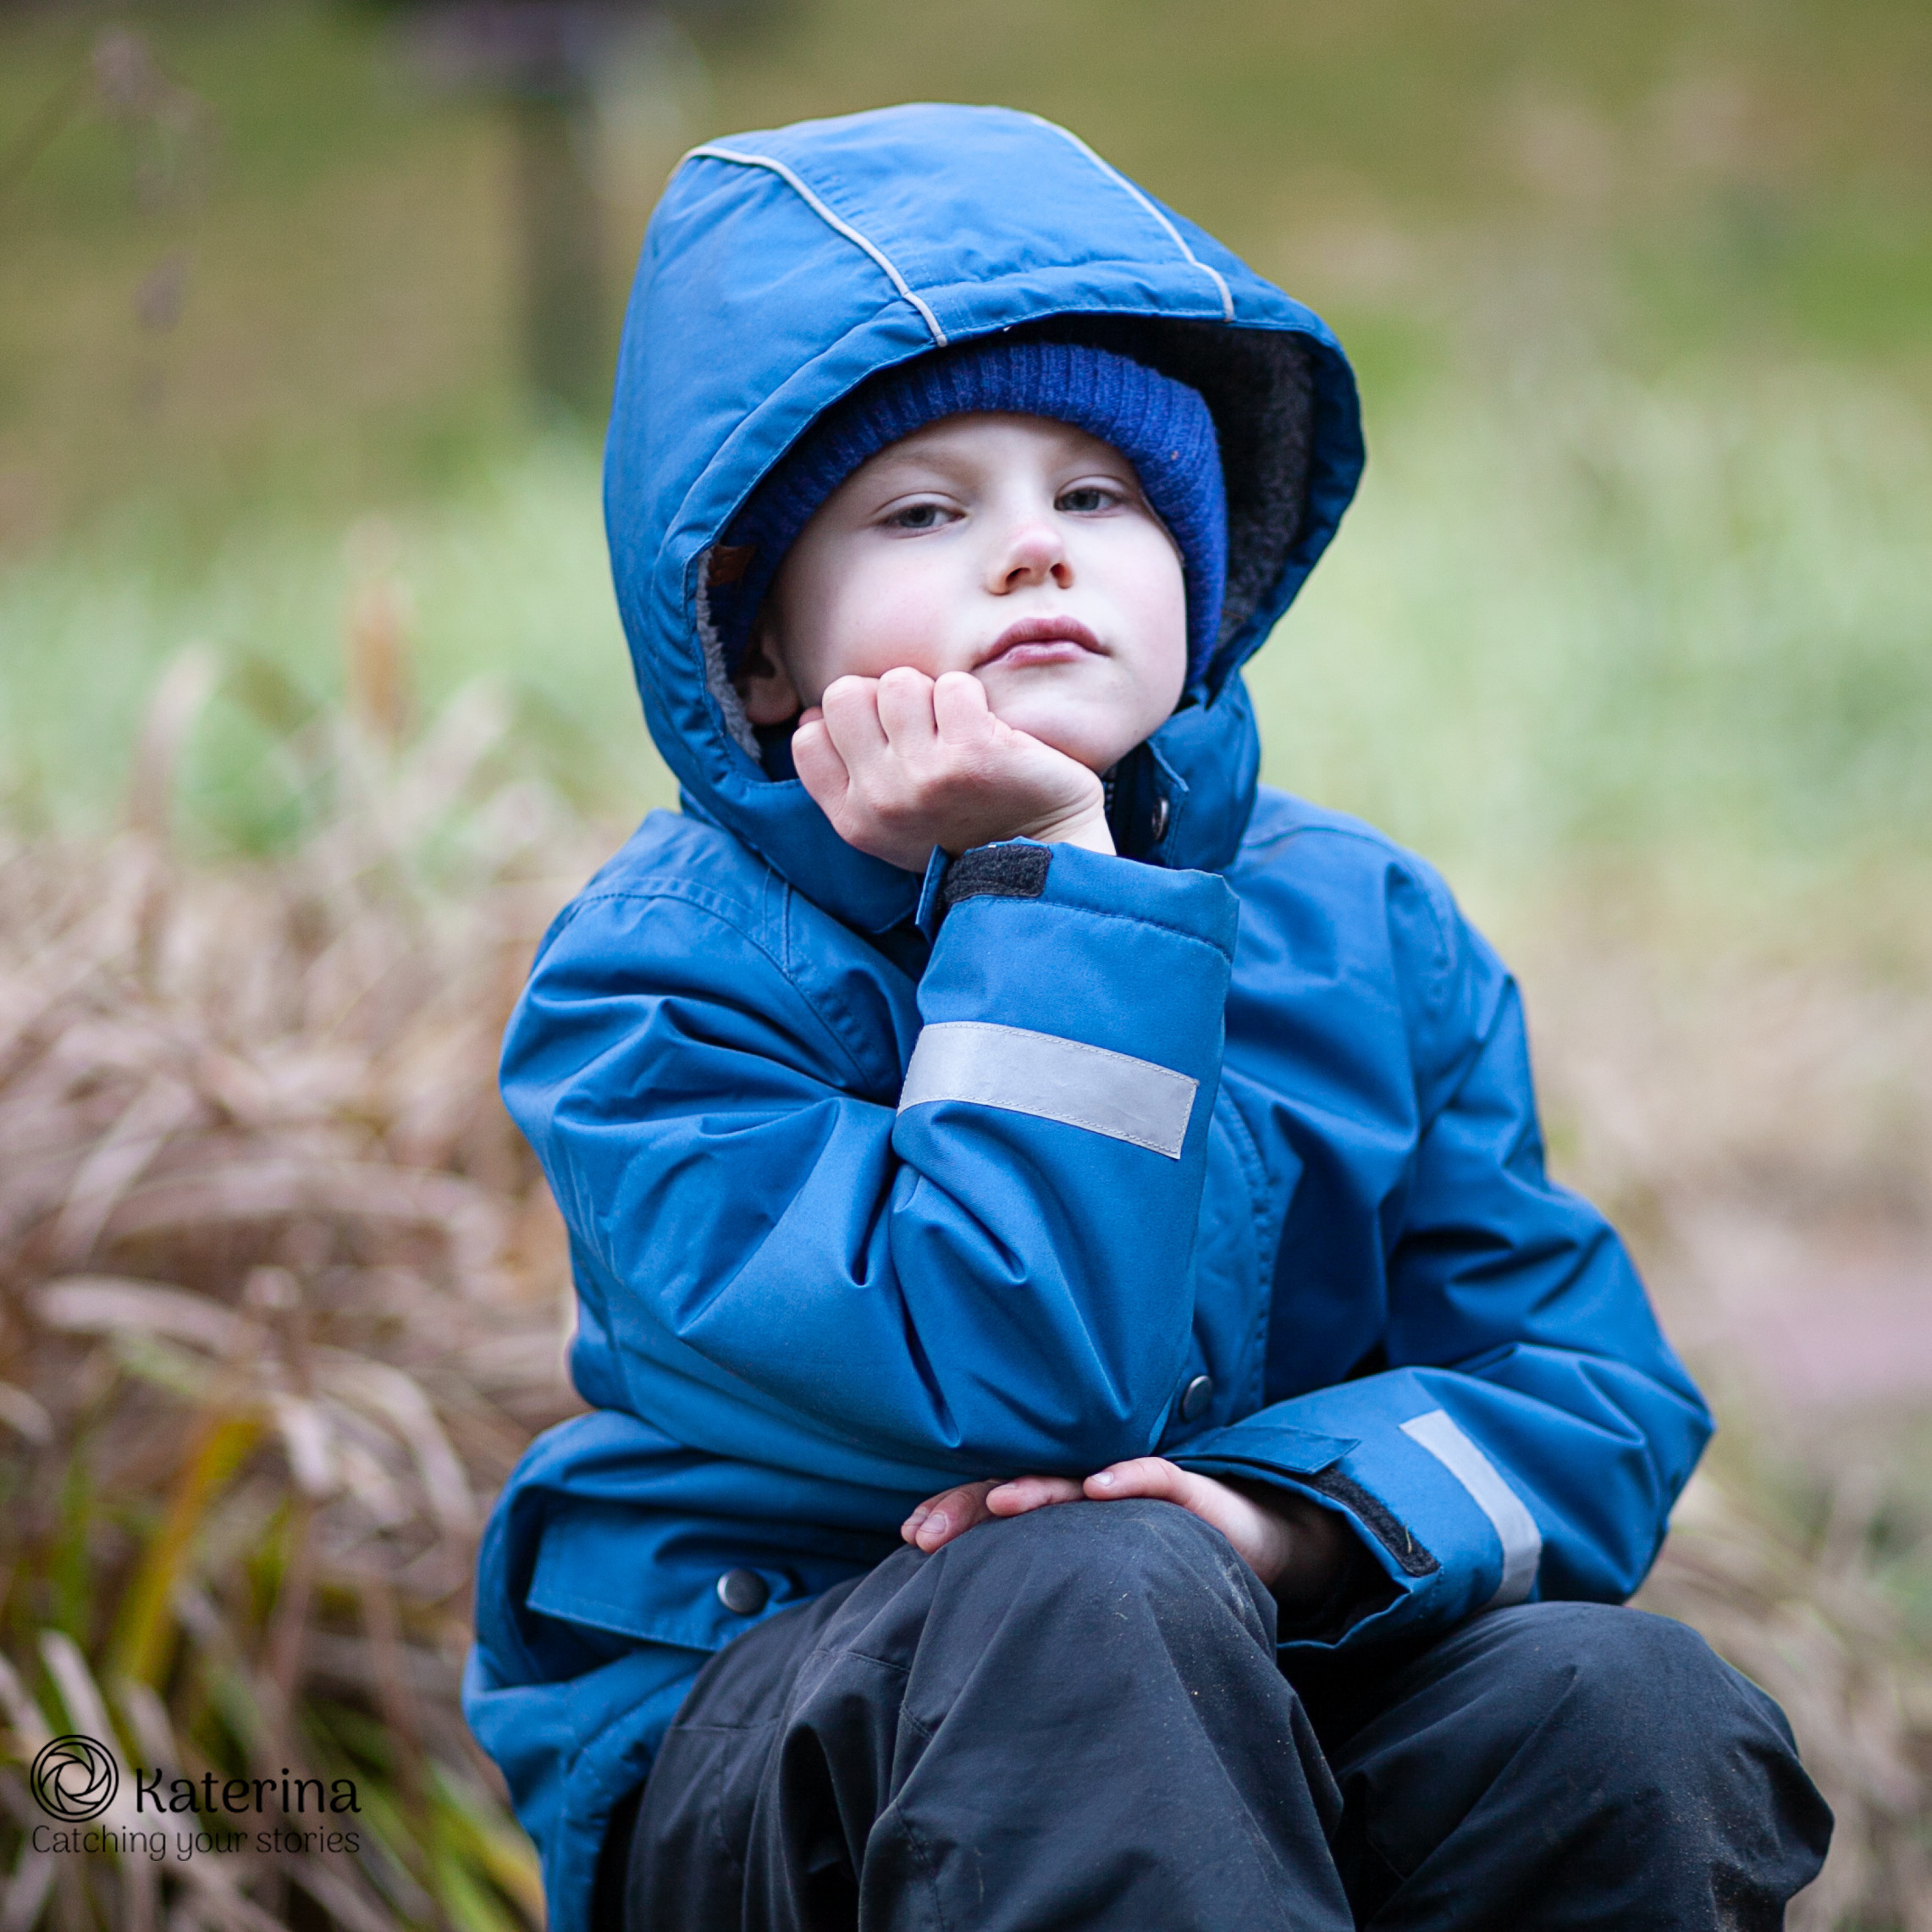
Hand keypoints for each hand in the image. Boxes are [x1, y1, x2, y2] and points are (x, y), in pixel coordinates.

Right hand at [792, 667, 1112, 871]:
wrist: (1045, 861)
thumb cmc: (968, 829)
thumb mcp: (893, 822)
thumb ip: (849, 774)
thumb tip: (812, 716)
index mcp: (854, 819)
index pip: (808, 737)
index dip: (850, 722)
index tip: (889, 739)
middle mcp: (880, 800)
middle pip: (846, 694)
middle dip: (886, 698)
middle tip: (928, 731)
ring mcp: (924, 777)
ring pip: (899, 682)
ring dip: (934, 696)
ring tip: (961, 733)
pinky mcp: (972, 753)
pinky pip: (953, 685)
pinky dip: (973, 698)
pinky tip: (990, 734)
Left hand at [901, 1458, 1353, 1607]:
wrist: (1242, 1538)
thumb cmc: (1150, 1559)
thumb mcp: (1087, 1574)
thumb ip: (1040, 1584)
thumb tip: (966, 1630)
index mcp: (1056, 1511)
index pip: (992, 1504)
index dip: (952, 1513)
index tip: (909, 1538)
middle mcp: (1082, 1490)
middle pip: (1016, 1488)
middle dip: (968, 1506)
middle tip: (925, 1533)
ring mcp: (1127, 1484)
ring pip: (1071, 1480)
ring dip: (1034, 1489)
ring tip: (1001, 1504)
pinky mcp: (1179, 1487)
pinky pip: (1151, 1474)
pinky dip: (1125, 1477)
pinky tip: (1099, 1487)